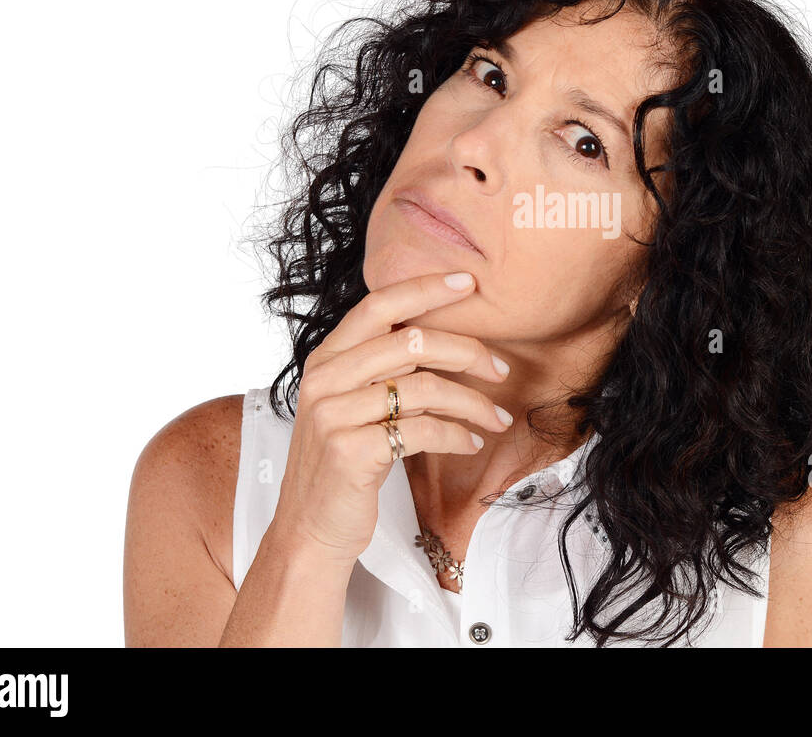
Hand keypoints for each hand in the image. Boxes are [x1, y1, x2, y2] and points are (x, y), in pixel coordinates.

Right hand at [269, 271, 511, 569]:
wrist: (310, 528)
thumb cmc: (343, 463)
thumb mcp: (352, 405)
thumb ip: (381, 368)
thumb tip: (445, 339)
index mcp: (325, 358)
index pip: (379, 304)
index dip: (426, 288)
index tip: (469, 283)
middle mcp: (325, 380)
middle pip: (412, 342)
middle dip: (468, 352)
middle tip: (502, 369)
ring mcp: (334, 415)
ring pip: (425, 388)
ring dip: (474, 403)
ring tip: (498, 418)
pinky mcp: (350, 452)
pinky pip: (423, 431)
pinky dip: (458, 435)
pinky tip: (471, 443)